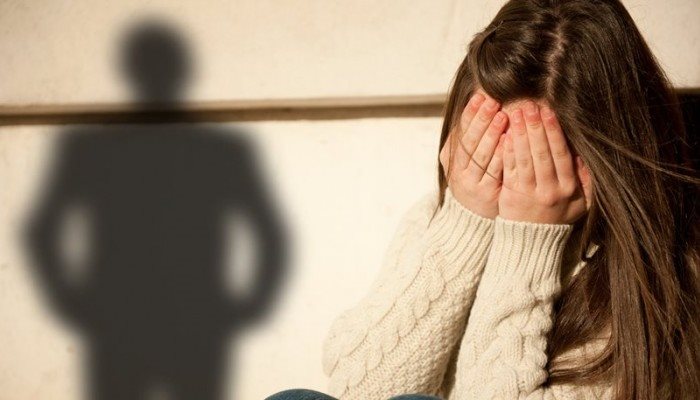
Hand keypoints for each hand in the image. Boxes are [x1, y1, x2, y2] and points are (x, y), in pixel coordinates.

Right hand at [439, 91, 507, 218]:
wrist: (473, 216)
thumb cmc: (474, 179)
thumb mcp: (464, 159)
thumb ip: (469, 137)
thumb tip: (479, 104)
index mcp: (451, 157)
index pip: (460, 130)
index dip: (469, 113)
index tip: (480, 96)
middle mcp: (457, 169)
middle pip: (469, 140)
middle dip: (481, 119)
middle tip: (493, 102)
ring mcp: (471, 182)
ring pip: (479, 154)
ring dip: (491, 134)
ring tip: (502, 117)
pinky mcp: (485, 193)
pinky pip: (493, 171)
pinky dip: (500, 155)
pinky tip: (508, 142)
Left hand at [499, 100, 591, 223]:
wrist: (532, 241)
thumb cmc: (556, 216)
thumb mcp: (580, 203)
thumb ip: (585, 179)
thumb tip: (584, 154)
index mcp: (568, 188)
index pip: (562, 155)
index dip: (554, 132)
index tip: (549, 112)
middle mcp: (550, 190)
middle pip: (542, 154)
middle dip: (536, 128)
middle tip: (530, 106)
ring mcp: (529, 193)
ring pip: (525, 159)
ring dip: (520, 134)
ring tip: (516, 113)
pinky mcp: (511, 194)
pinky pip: (510, 169)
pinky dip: (508, 151)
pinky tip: (505, 135)